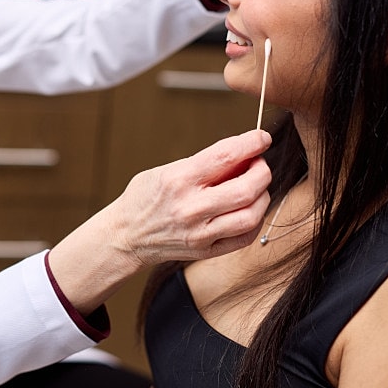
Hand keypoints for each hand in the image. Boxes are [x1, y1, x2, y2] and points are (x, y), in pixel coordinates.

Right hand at [112, 128, 271, 265]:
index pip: (225, 156)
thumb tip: (243, 154)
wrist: (125, 235)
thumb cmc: (145, 198)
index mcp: (178, 180)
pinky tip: (248, 209)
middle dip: (262, 171)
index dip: (251, 143)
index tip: (262, 138)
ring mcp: (199, 233)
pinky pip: (245, 237)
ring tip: (255, 188)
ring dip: (262, 197)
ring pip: (251, 215)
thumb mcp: (167, 170)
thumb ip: (204, 163)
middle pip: (246, 189)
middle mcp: (190, 208)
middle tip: (259, 164)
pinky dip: (255, 220)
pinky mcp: (205, 250)